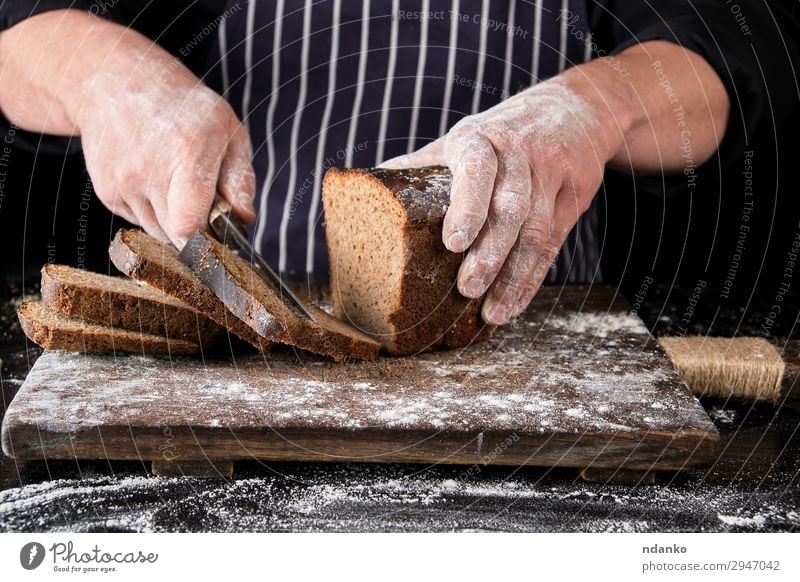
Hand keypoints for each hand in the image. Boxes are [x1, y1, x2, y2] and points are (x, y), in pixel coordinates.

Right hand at [75, 36, 254, 246]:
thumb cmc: (183, 106)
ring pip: (157, 234)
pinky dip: (153, 212)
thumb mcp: (228, 130)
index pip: (189, 225)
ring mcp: (122, 182)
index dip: (208, 240)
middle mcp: (148, 171)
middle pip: (177, 236)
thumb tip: (245, 221)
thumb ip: (241, 180)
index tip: (221, 235)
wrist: (115, 80)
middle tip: (206, 205)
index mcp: (185, 152)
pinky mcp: (106, 192)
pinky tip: (155, 182)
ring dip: (175, 223)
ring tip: (179, 187)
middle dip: (198, 232)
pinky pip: (138, 222)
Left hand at [381, 74, 625, 324]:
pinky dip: (532, 279)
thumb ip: (418, 168)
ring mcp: (550, 178)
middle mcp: (518, 156)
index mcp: (480, 140)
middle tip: (467, 288)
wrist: (571, 110)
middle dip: (490, 252)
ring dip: (513, 276)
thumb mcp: (459, 140)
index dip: (467, 207)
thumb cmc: (497, 134)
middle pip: (510, 208)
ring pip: (535, 231)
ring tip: (491, 311)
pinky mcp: (573, 199)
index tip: (453, 243)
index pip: (477, 171)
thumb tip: (361, 192)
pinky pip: (552, 245)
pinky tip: (512, 304)